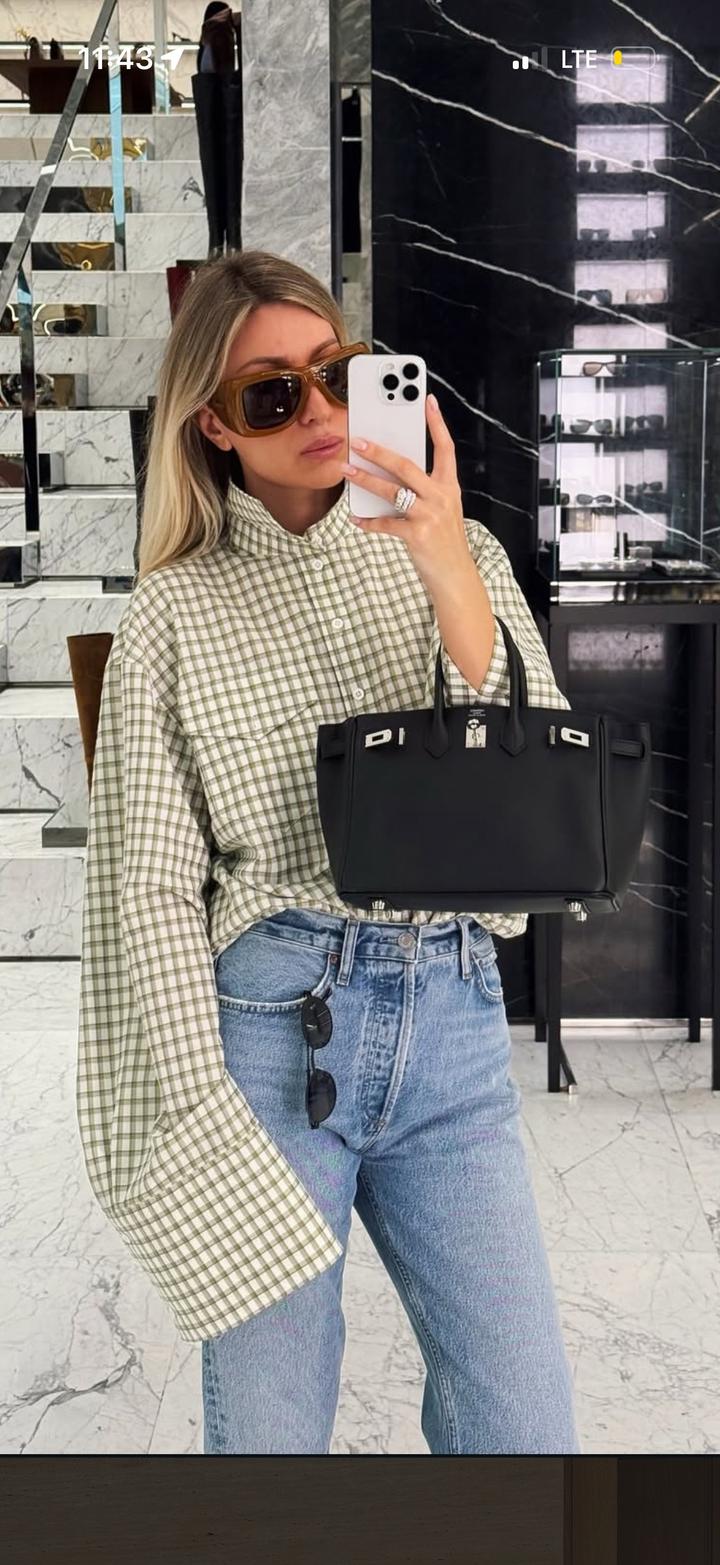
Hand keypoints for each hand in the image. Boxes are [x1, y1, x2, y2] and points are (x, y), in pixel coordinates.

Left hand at [340, 394, 470, 588]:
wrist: (455, 575)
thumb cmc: (444, 540)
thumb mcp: (441, 509)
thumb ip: (422, 490)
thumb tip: (389, 475)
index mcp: (449, 487)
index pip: (445, 448)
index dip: (437, 423)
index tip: (427, 400)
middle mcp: (441, 497)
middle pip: (407, 466)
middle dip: (380, 452)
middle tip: (358, 441)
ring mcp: (430, 515)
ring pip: (392, 491)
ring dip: (365, 480)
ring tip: (346, 472)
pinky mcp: (418, 535)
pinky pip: (386, 524)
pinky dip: (368, 521)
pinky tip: (356, 518)